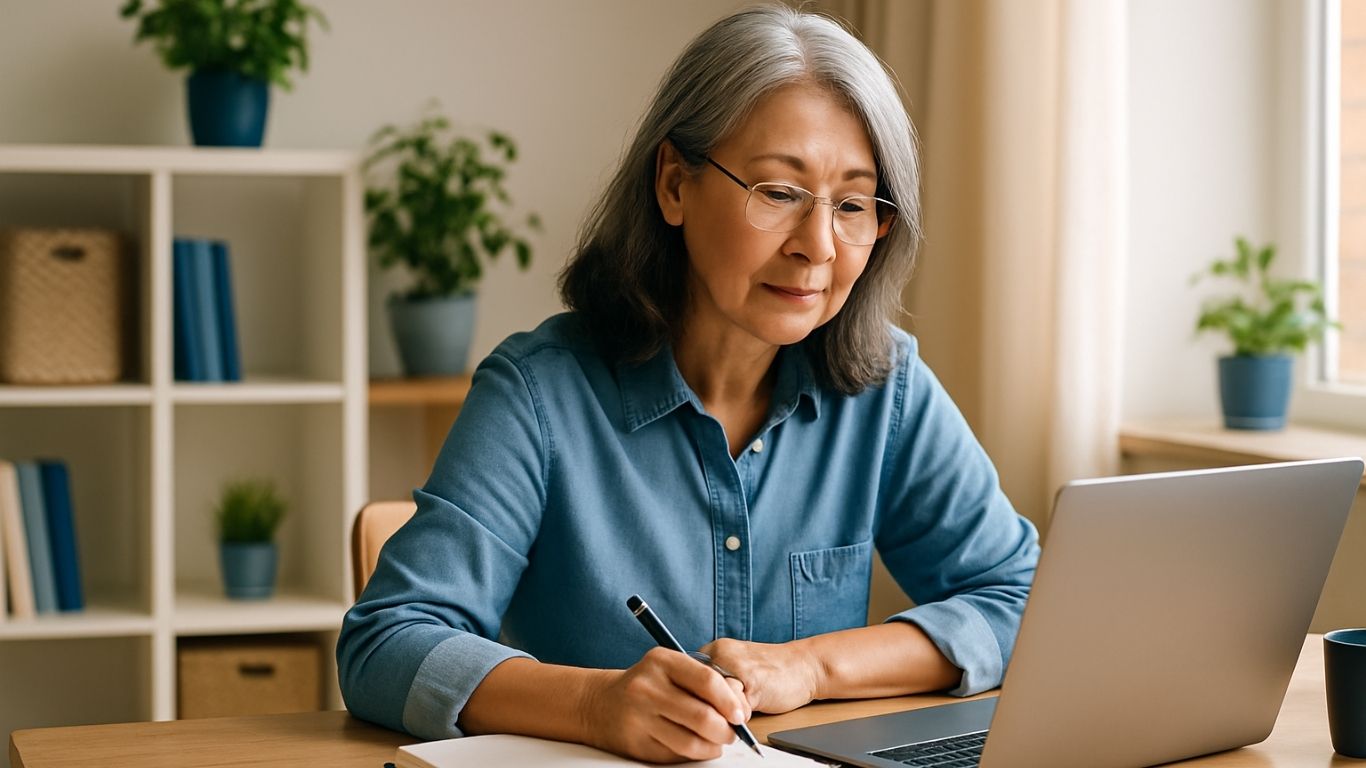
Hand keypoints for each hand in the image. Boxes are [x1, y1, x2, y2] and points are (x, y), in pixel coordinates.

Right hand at [579, 647, 751, 762]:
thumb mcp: (670, 669)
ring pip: (691, 742)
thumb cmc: (646, 684)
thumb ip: (703, 681)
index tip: (740, 714)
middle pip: (702, 716)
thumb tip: (738, 707)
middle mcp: (647, 688)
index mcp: (661, 661)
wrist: (600, 703)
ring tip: (716, 742)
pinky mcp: (636, 744)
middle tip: (732, 732)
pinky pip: (676, 755)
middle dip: (726, 730)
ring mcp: (638, 717)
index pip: (707, 681)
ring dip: (713, 746)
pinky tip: (695, 745)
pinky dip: (693, 754)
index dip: (730, 701)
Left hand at [699, 637, 822, 713]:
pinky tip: (753, 707)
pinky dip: (742, 715)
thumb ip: (712, 684)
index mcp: (712, 650)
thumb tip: (689, 709)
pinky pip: (735, 707)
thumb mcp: (733, 671)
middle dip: (707, 709)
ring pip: (713, 701)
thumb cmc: (769, 672)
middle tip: (725, 711)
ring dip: (725, 714)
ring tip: (741, 708)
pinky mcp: (752, 681)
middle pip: (695, 693)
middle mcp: (719, 653)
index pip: (684, 682)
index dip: (693, 701)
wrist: (803, 665)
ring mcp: (735, 665)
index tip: (705, 708)